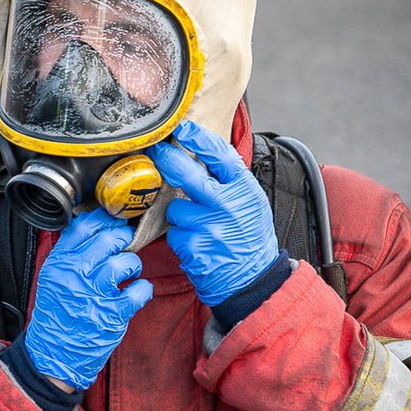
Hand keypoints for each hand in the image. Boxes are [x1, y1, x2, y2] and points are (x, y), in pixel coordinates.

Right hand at [24, 209, 153, 389]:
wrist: (55, 354)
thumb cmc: (58, 315)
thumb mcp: (52, 278)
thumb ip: (70, 254)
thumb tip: (94, 228)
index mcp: (60, 263)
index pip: (84, 226)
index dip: (105, 220)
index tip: (115, 222)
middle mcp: (76, 275)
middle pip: (108, 240)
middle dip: (124, 238)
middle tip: (127, 244)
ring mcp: (95, 295)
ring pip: (125, 262)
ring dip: (133, 264)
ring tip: (131, 271)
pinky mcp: (112, 315)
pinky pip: (139, 291)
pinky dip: (144, 289)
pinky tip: (138, 291)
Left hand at [148, 119, 279, 307]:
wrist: (253, 281)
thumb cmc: (250, 241)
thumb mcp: (252, 205)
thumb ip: (231, 183)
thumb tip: (203, 156)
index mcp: (244, 191)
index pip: (219, 155)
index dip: (198, 139)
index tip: (182, 128)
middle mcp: (226, 206)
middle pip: (187, 174)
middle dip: (167, 160)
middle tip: (157, 152)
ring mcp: (208, 227)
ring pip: (175, 209)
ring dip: (180, 217)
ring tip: (198, 228)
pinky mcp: (192, 247)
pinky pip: (174, 234)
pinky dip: (181, 239)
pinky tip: (197, 246)